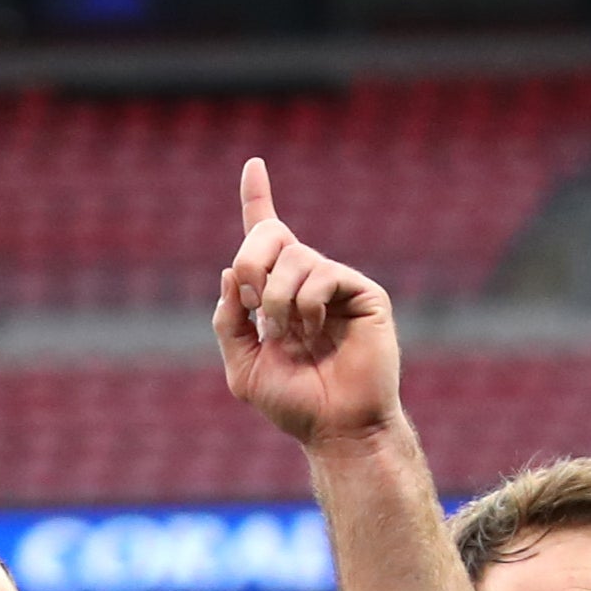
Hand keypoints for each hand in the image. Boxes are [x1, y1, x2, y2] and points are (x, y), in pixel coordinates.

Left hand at [218, 159, 401, 450]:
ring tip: (293, 339)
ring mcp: (336, 283)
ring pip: (293, 259)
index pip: (265, 235)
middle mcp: (307, 279)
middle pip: (270, 235)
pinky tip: (317, 333)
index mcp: (277, 291)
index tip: (253, 163)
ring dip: (279, 303)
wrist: (335, 427)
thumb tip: (229, 272)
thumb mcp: (242, 366)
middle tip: (253, 302)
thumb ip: (228, 321)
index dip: (257, 197)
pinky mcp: (363, 292)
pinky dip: (307, 306)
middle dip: (250, 262)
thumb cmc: (293, 401)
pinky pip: (323, 275)